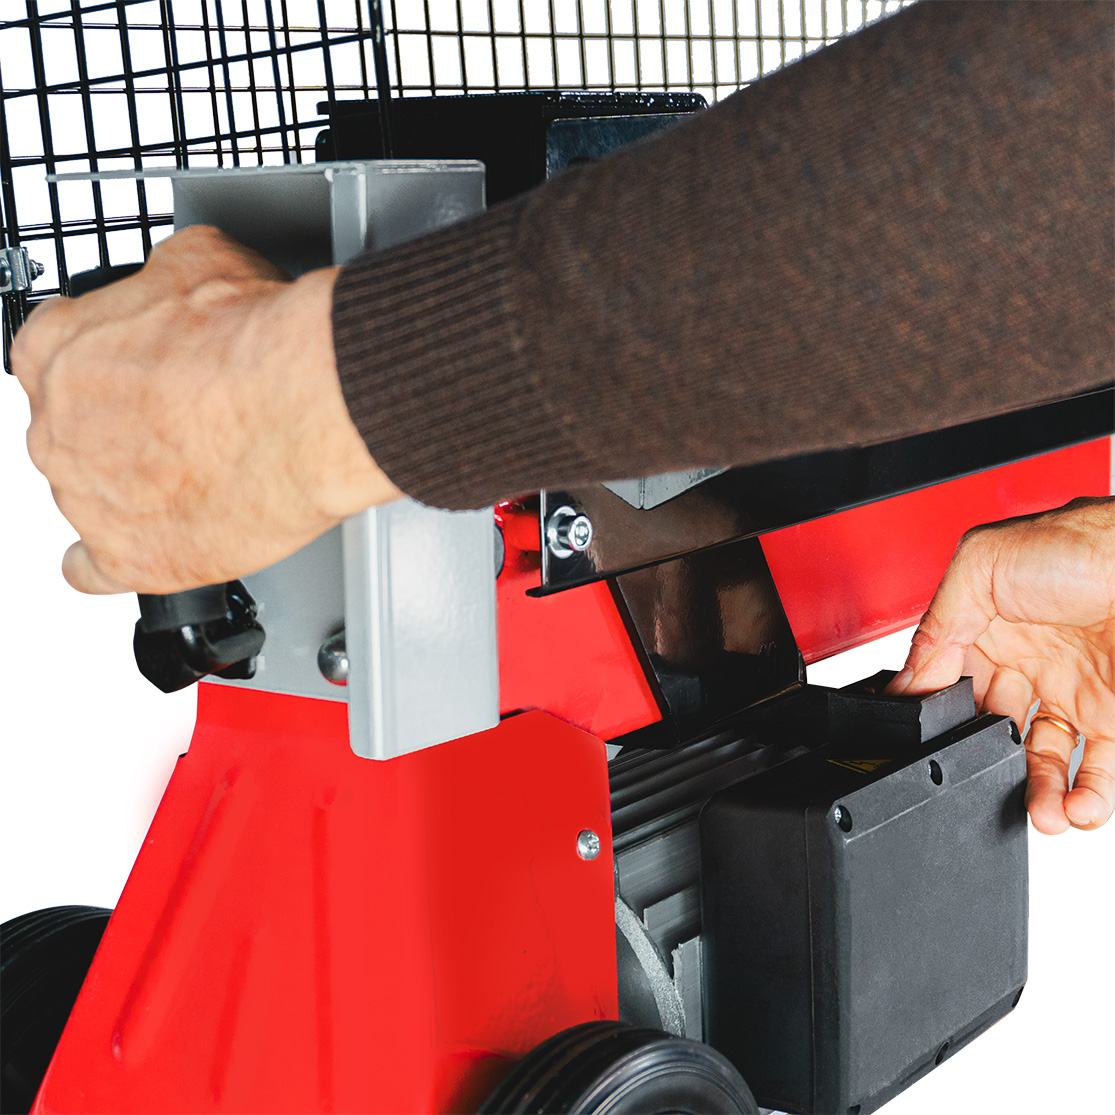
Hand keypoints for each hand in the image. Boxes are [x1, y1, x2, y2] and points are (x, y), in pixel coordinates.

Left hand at [11, 225, 400, 594]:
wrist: (310, 405)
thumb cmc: (260, 341)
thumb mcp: (200, 261)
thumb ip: (159, 283)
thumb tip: (171, 287)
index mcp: (58, 351)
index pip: (50, 359)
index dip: (103, 366)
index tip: (135, 375)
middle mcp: (58, 428)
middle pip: (69, 432)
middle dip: (118, 429)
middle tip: (181, 424)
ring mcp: (89, 498)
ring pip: (86, 497)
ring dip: (128, 489)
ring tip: (195, 477)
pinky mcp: (132, 558)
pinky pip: (91, 571)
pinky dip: (111, 560)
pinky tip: (143, 543)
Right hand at [888, 497, 1114, 832]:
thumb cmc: (1082, 544)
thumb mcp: (980, 566)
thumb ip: (937, 623)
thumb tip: (907, 681)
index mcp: (989, 625)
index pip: (949, 685)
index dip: (938, 718)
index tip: (929, 742)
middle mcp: (1032, 661)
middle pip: (995, 731)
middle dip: (985, 765)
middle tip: (980, 782)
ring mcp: (1077, 690)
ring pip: (1044, 759)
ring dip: (1036, 793)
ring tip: (1039, 814)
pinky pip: (1100, 770)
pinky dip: (1087, 798)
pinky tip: (1076, 809)